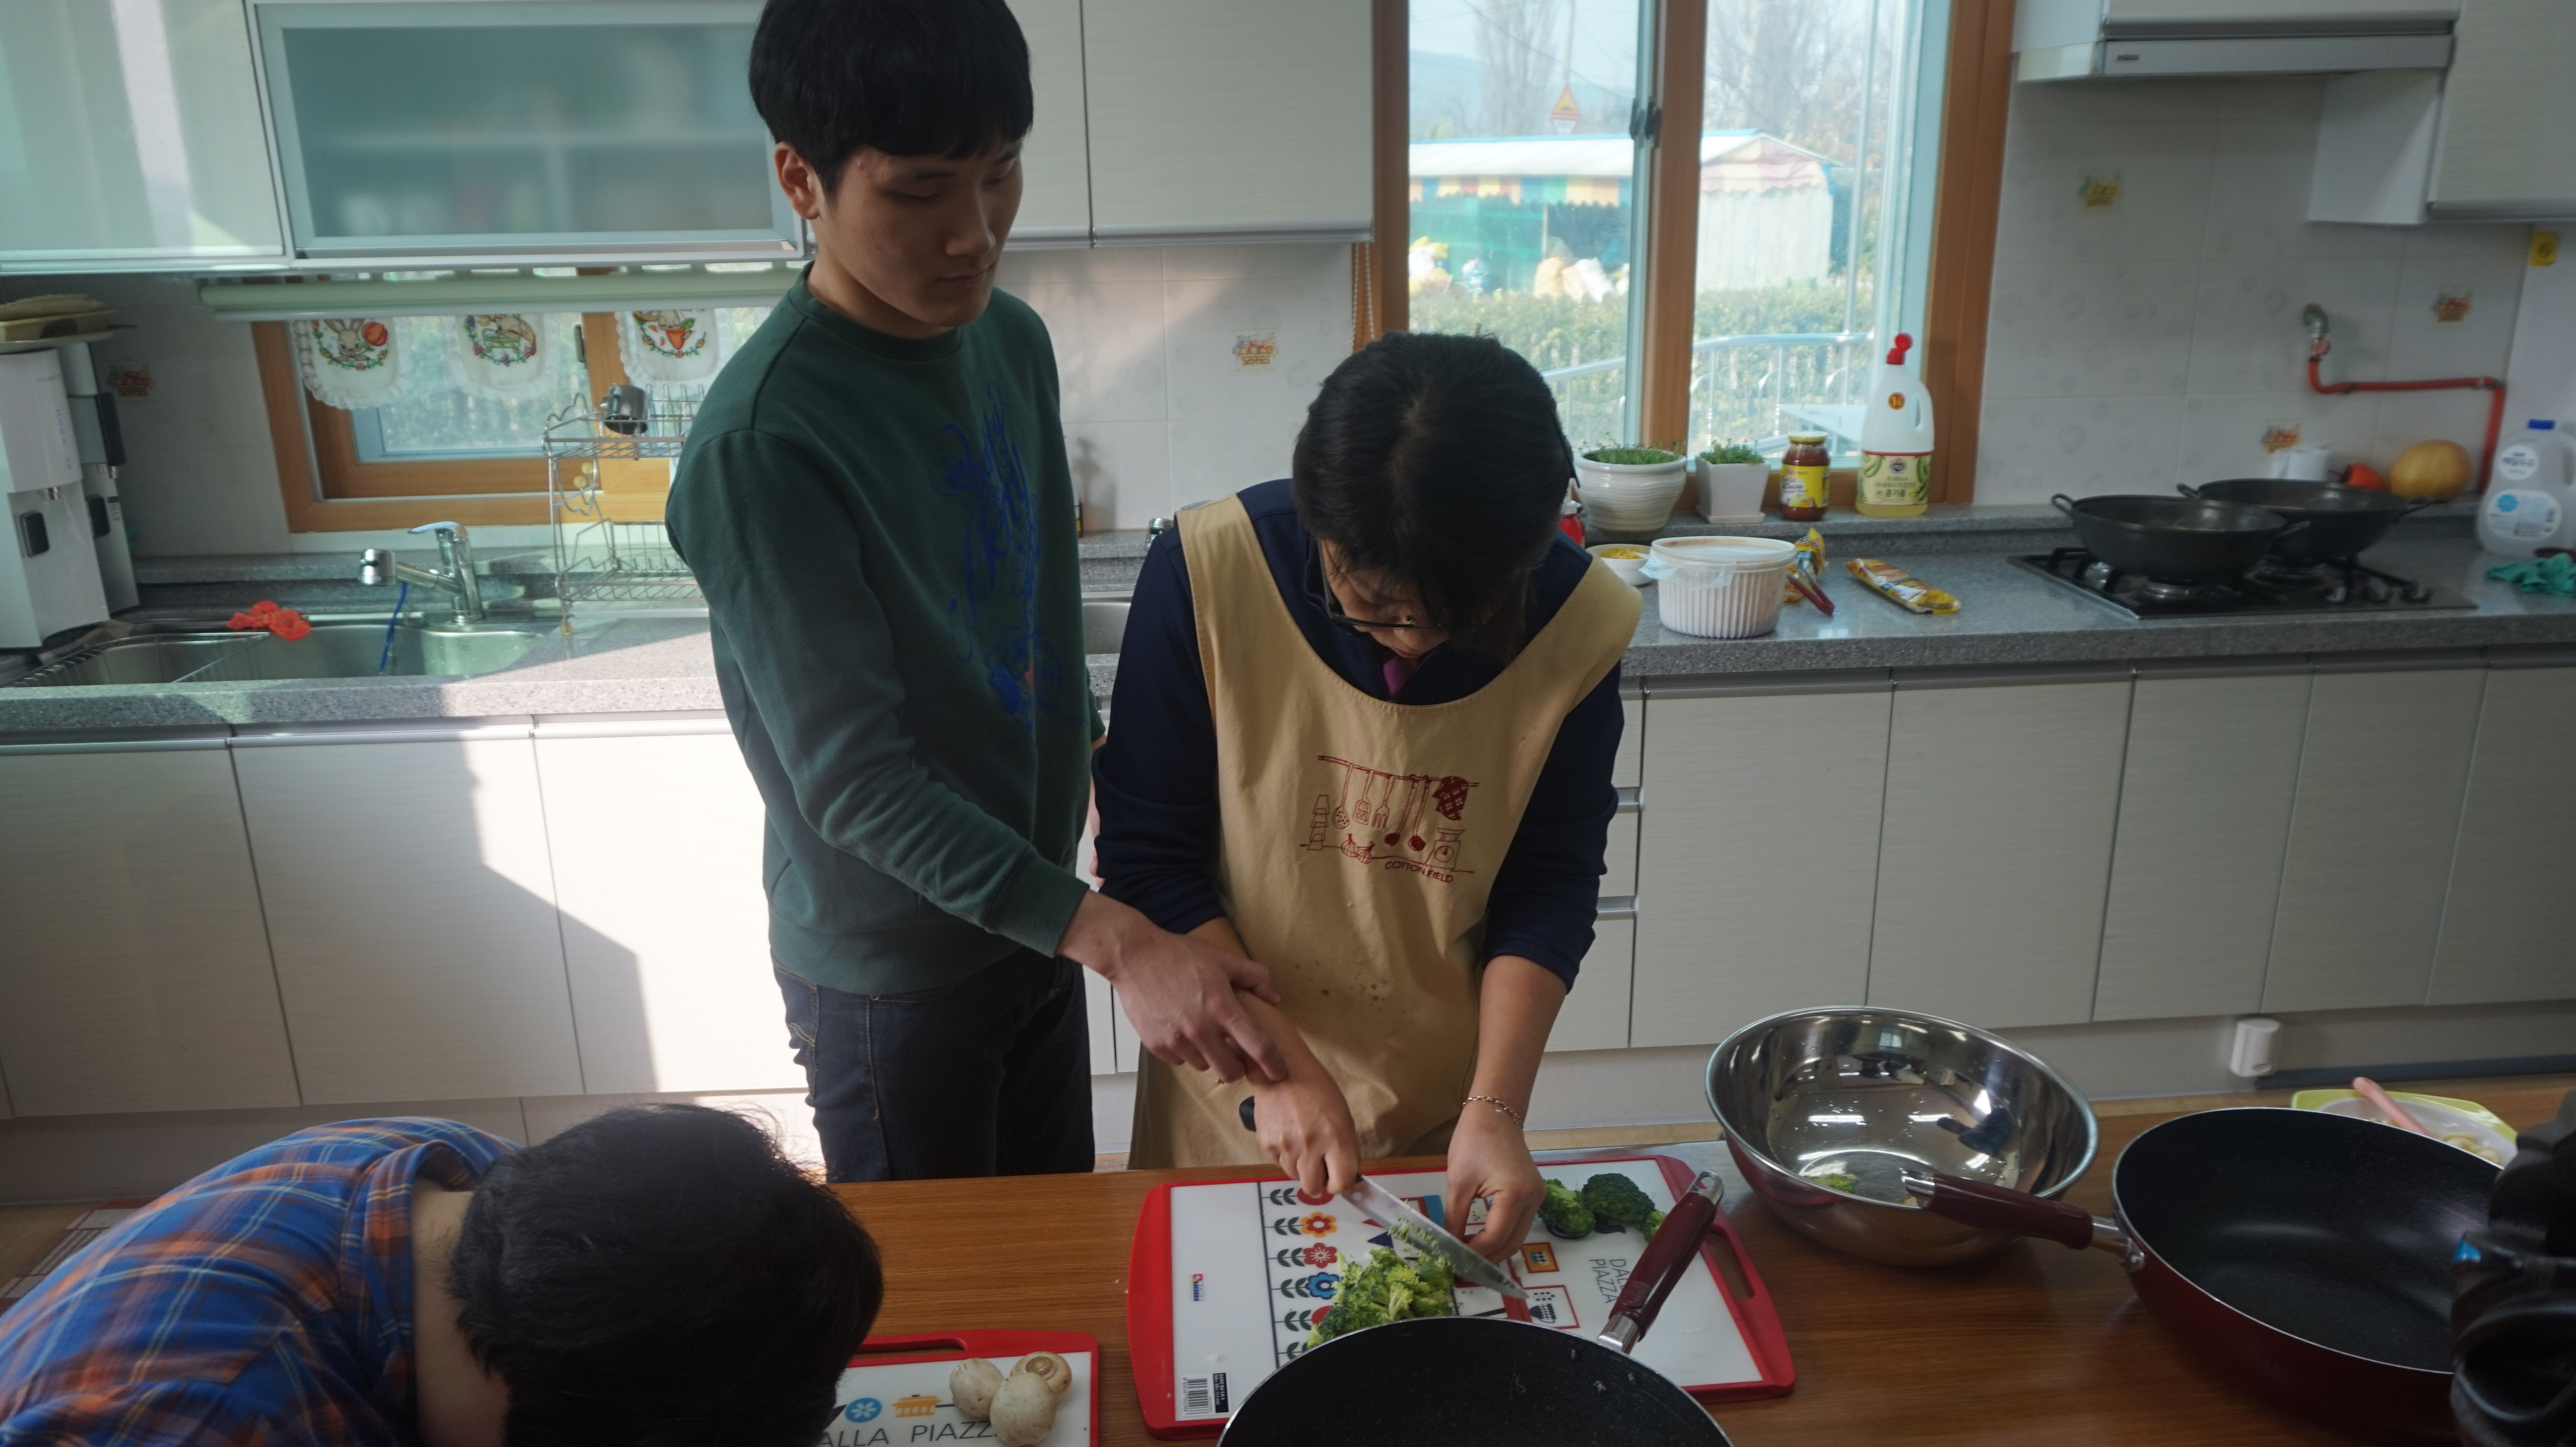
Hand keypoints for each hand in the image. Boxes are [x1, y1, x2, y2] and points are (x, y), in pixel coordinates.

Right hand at [1059, 893, 1285, 1082]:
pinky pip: (1179, 1061)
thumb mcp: (1223, 958)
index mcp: (1222, 1008)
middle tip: (1236, 1054)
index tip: (1279, 1072)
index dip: (1273, 1064)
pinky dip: (1185, 1051)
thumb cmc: (1178, 955)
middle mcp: (1200, 1029)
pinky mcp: (1156, 1045)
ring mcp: (1176, 1040)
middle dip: (1238, 1067)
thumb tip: (1273, 998)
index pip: (1258, 1046)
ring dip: (1209, 1056)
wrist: (1134, 956)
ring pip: (1203, 1066)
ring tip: (1204, 1034)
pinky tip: (1182, 1030)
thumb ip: (1255, 977)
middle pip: (1230, 1071)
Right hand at [1250, 1073, 1360, 1199]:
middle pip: (1313, 1188)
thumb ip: (1345, 1148)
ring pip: (1294, 1176)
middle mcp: (1310, 1147)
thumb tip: (1343, 1176)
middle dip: (1318, 1180)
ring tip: (1301, 1142)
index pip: (1342, 1183)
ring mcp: (1285, 1147)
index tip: (1338, 1177)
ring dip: (1301, 1167)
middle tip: (1319, 1165)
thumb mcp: (1343, 1116)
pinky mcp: (1266, 1144)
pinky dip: (1285, 1156)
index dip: (1341, 1184)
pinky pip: (1279, 1163)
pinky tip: (1287, 1135)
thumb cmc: (1318, 1090)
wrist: (1280, 1070)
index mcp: (1336, 1138)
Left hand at [1445, 1103, 1540, 1262]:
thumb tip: (1448, 1247)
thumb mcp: (1458, 1182)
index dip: (1475, 1254)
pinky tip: (1482, 1242)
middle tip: (1461, 1270)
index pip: (1496, 1236)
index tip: (1454, 1264)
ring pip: (1517, 1237)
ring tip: (1469, 1259)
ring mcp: (1537, 1197)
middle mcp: (1533, 1198)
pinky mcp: (1534, 1194)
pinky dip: (1501, 1237)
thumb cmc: (1473, 1142)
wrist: (1495, 1114)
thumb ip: (1454, 1218)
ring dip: (1495, 1251)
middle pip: (1511, 1243)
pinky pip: (1519, 1224)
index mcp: (1515, 1193)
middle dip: (1487, 1260)